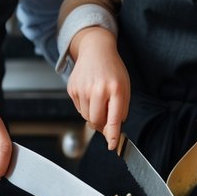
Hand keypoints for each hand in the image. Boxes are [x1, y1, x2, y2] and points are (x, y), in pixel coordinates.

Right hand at [67, 27, 129, 149]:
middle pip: (96, 121)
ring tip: (99, 100)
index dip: (112, 135)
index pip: (114, 119)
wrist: (96, 50)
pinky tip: (90, 94)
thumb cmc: (112, 69)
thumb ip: (121, 109)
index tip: (112, 145)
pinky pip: (78, 108)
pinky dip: (85, 107)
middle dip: (102, 124)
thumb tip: (113, 130)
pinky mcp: (72, 89)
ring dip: (93, 115)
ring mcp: (82, 89)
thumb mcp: (124, 86)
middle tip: (106, 117)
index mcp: (116, 89)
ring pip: (86, 117)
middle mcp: (98, 89)